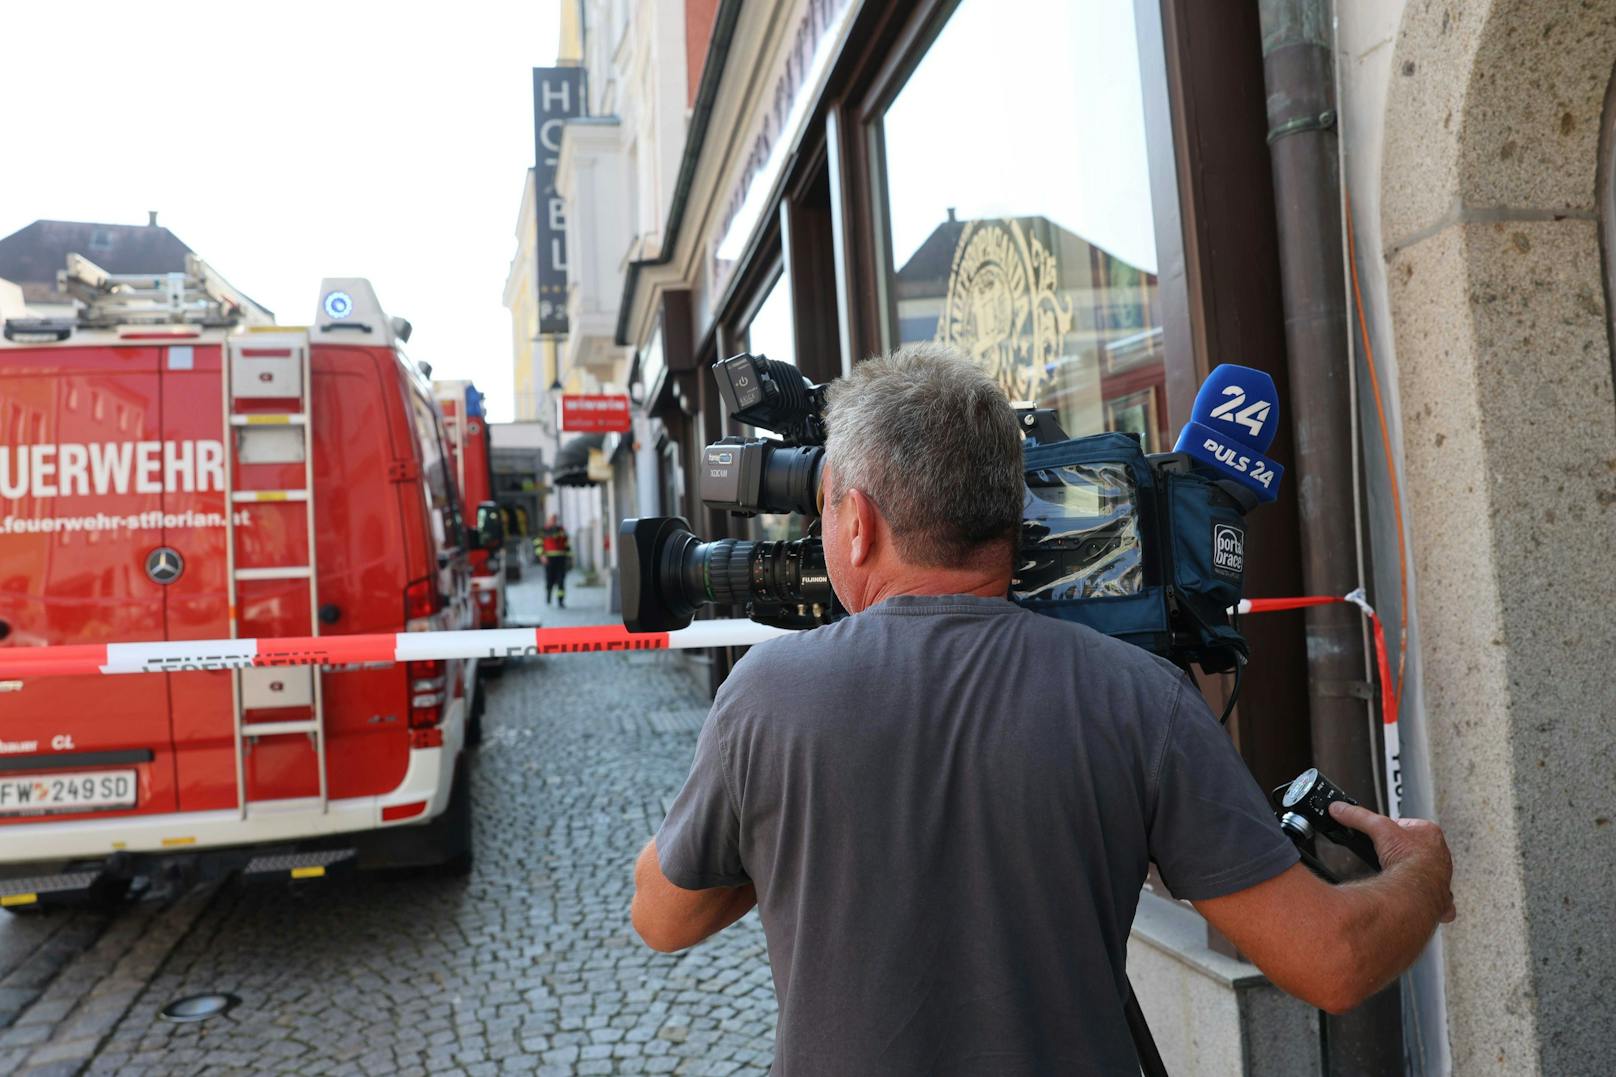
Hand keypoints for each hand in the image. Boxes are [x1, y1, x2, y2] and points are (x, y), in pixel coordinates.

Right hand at [1329, 802, 1456, 922]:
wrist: (1417, 891)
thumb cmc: (1409, 858)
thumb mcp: (1378, 828)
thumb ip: (1358, 816)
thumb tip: (1340, 809)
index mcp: (1430, 832)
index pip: (1409, 825)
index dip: (1393, 830)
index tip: (1384, 834)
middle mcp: (1440, 854)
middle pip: (1417, 848)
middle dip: (1404, 851)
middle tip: (1390, 855)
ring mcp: (1440, 875)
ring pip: (1426, 870)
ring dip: (1414, 872)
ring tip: (1398, 874)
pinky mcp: (1437, 895)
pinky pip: (1433, 895)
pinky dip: (1424, 895)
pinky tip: (1411, 894)